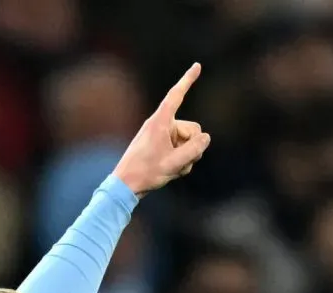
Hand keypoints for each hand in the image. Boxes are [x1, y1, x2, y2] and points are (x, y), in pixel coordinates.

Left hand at [113, 63, 210, 196]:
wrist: (126, 186)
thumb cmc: (146, 172)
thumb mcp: (175, 163)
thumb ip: (195, 149)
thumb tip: (205, 138)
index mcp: (160, 122)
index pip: (176, 96)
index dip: (187, 80)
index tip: (197, 65)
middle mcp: (161, 125)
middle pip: (193, 129)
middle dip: (193, 147)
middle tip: (179, 163)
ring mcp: (161, 136)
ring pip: (189, 142)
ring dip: (186, 157)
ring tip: (171, 169)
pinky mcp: (161, 146)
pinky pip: (181, 150)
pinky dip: (180, 162)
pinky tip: (170, 172)